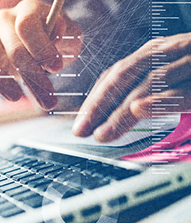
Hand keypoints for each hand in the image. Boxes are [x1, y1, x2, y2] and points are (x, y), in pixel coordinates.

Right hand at [0, 0, 82, 109]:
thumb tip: (56, 36)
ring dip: (4, 85)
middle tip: (49, 100)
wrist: (36, 44)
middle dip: (33, 78)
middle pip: (13, 51)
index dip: (41, 47)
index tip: (56, 68)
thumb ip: (65, 35)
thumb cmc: (54, 40)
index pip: (27, 26)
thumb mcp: (68, 36)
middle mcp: (4, 22)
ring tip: (18, 98)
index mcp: (28, 11)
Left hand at [72, 32, 190, 141]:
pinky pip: (185, 90)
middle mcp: (169, 52)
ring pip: (148, 84)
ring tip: (104, 133)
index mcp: (154, 52)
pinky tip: (141, 109)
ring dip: (122, 111)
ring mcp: (190, 62)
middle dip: (99, 106)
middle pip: (125, 76)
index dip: (94, 99)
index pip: (115, 74)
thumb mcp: (167, 75)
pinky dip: (162, 100)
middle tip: (83, 131)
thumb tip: (114, 112)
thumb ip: (144, 87)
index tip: (80, 122)